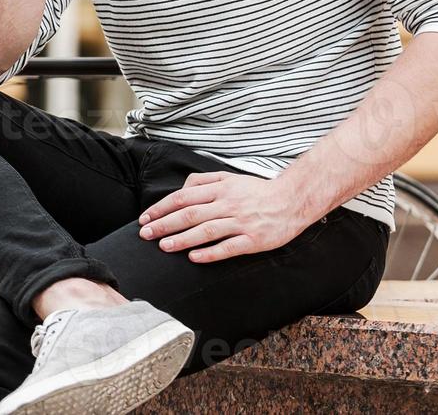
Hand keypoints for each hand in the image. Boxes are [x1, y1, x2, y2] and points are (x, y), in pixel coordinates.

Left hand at [137, 171, 316, 263]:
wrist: (292, 200)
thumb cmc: (257, 190)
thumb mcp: (229, 178)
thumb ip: (204, 181)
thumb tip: (182, 188)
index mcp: (219, 188)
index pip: (183, 197)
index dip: (161, 208)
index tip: (145, 218)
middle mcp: (227, 203)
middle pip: (189, 214)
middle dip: (164, 224)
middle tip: (145, 234)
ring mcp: (241, 222)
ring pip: (206, 230)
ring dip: (182, 239)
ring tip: (164, 247)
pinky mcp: (253, 240)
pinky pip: (228, 247)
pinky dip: (210, 253)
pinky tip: (194, 258)